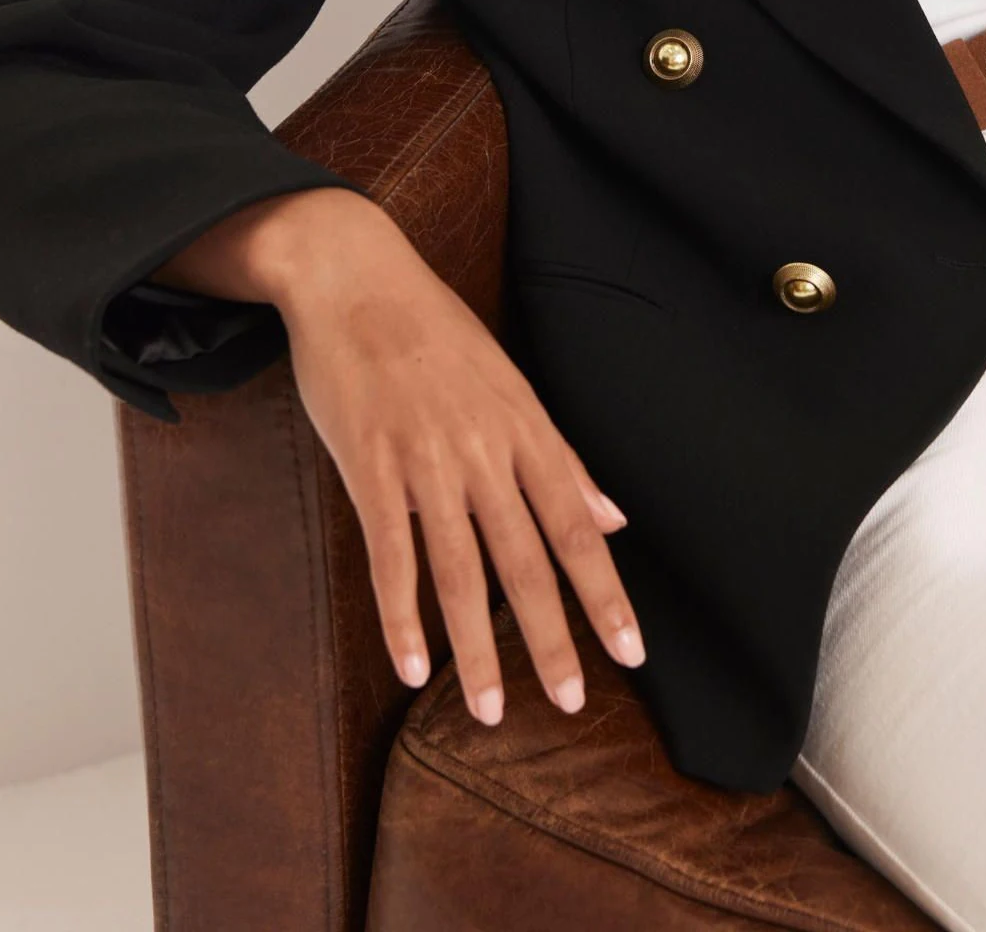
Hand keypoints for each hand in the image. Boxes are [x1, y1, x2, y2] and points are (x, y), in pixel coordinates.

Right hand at [157, 186, 642, 723]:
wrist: (355, 275)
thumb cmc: (434, 331)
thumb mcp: (511, 383)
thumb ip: (560, 458)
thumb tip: (615, 516)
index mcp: (525, 427)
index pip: (577, 526)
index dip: (605, 593)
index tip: (631, 652)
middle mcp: (485, 448)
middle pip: (526, 558)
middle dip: (552, 637)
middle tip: (570, 702)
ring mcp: (426, 458)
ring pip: (459, 570)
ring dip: (475, 649)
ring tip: (491, 710)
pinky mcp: (369, 464)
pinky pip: (389, 554)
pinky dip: (401, 616)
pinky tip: (411, 666)